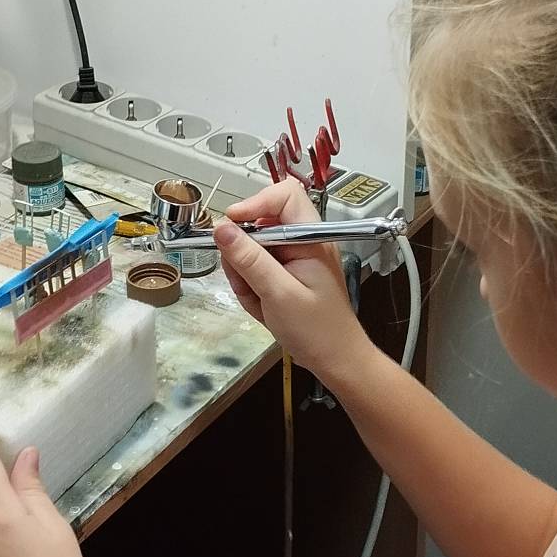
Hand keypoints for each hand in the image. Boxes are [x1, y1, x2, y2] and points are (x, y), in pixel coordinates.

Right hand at [214, 182, 371, 378]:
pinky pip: (256, 269)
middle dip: (243, 253)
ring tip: (258, 301)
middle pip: (260, 224)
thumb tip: (221, 228)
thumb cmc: (316, 330)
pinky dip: (251, 287)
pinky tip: (261, 306)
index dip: (254, 204)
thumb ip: (249, 259)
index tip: (230, 227)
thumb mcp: (277, 294)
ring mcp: (295, 258)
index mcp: (311, 238)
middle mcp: (303, 242)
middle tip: (245, 282)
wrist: (336, 360)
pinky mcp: (286, 274)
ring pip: (252, 249)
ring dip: (245, 275)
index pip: (283, 195)